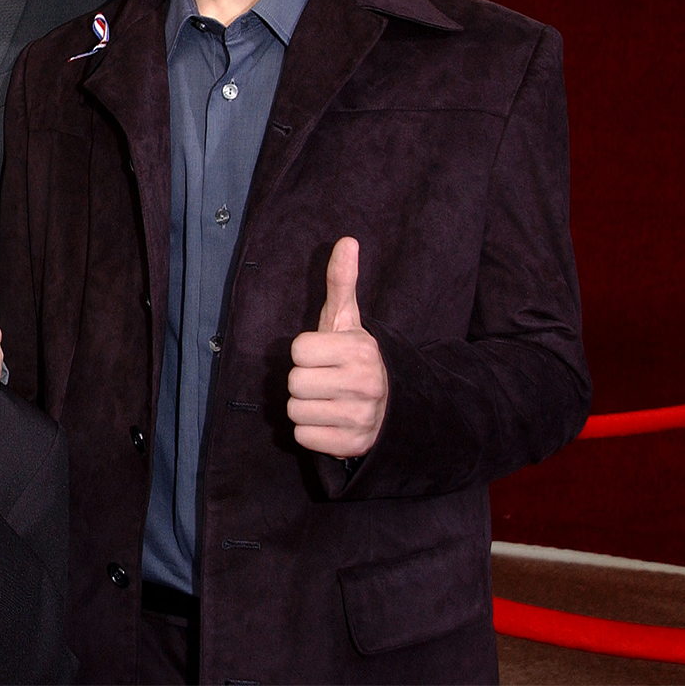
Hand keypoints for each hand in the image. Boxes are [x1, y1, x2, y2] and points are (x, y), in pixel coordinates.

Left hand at [288, 238, 388, 457]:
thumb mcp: (348, 321)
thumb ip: (341, 282)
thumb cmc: (354, 358)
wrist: (390, 404)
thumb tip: (346, 241)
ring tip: (327, 401)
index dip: (304, 353)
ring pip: (296, 412)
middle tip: (325, 380)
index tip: (323, 356)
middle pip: (294, 383)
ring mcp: (361, 417)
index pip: (296, 351)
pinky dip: (311, 432)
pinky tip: (330, 421)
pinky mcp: (354, 445)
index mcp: (359, 349)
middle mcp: (365, 383)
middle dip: (303, 381)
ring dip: (305, 408)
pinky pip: (304, 438)